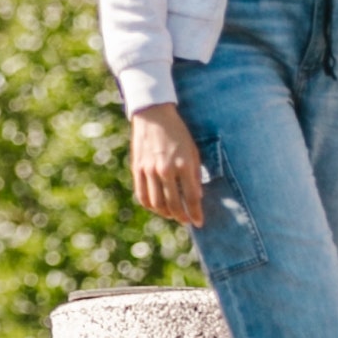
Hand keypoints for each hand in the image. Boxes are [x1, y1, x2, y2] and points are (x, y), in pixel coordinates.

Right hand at [127, 103, 205, 226]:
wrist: (153, 115)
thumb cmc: (178, 132)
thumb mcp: (193, 150)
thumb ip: (195, 174)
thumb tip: (198, 197)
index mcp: (184, 164)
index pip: (192, 197)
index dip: (196, 213)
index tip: (199, 222)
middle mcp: (166, 170)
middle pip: (174, 204)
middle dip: (182, 217)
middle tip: (187, 221)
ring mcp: (150, 170)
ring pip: (157, 204)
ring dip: (166, 214)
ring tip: (173, 215)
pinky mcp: (138, 169)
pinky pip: (142, 196)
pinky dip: (150, 206)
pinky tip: (157, 207)